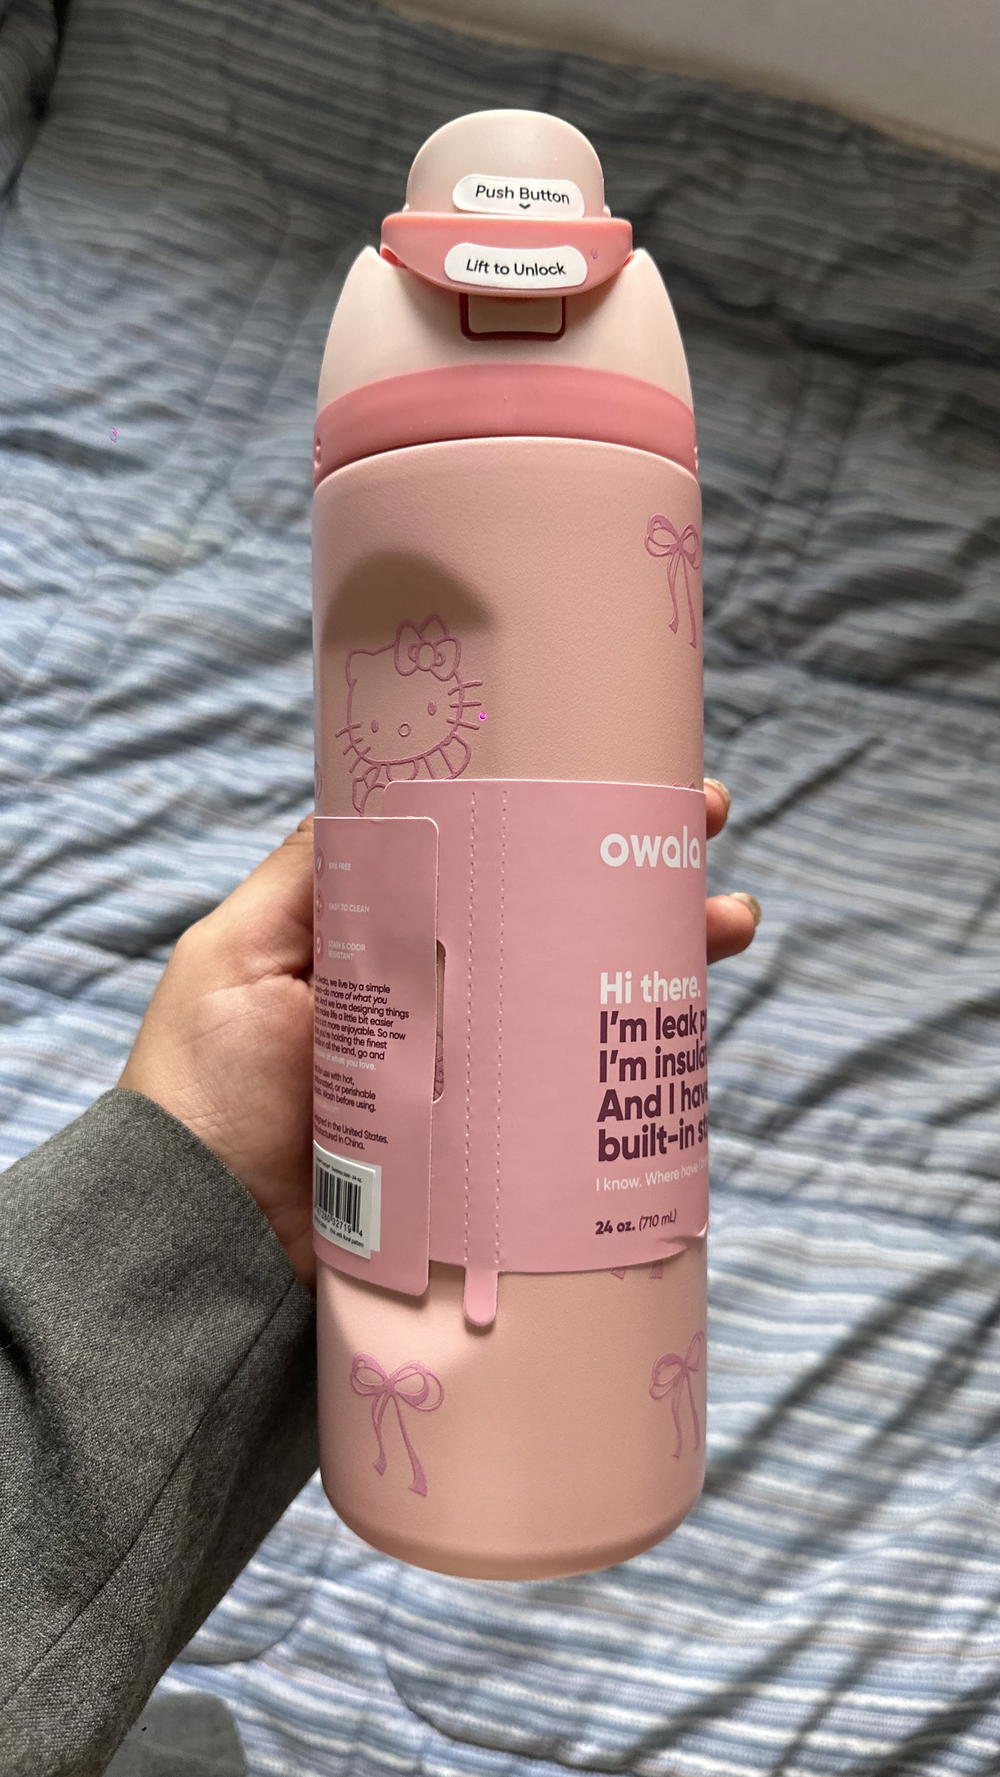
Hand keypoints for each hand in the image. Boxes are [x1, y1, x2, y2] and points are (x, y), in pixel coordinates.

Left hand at [119, 781, 758, 1295]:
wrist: (204, 1247)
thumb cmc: (206, 1093)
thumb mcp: (238, 958)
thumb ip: (306, 877)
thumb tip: (376, 784)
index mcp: (380, 946)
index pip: (481, 866)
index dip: (548, 822)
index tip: (615, 779)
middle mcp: (438, 1004)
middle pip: (550, 927)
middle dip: (632, 878)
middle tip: (706, 834)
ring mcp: (472, 1080)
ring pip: (576, 1005)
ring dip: (657, 958)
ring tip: (724, 923)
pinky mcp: (495, 1154)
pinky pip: (572, 1099)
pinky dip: (631, 1062)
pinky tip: (681, 1032)